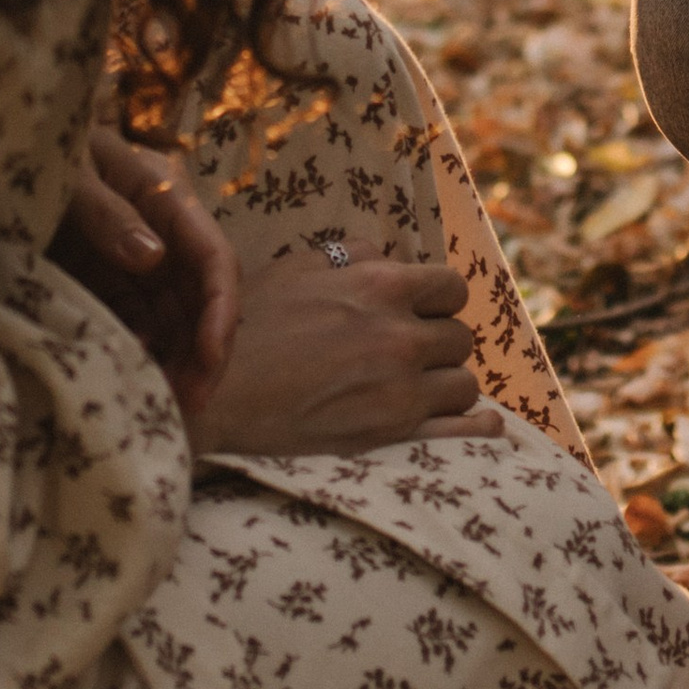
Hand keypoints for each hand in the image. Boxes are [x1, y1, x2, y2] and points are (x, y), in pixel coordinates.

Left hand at [55, 126, 240, 423]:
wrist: (0, 146)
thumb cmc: (39, 145)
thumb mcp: (71, 173)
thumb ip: (107, 213)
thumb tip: (152, 259)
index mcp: (164, 198)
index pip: (212, 258)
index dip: (220, 309)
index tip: (211, 356)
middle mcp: (159, 233)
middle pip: (199, 298)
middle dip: (204, 350)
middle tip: (191, 402)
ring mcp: (133, 258)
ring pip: (171, 317)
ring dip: (175, 359)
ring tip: (163, 403)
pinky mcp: (104, 278)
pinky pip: (133, 320)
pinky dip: (139, 350)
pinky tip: (129, 379)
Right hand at [189, 250, 505, 461]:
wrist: (212, 398)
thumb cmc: (246, 329)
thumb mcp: (292, 270)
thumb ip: (349, 256)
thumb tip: (386, 253)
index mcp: (379, 286)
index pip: (450, 287)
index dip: (437, 300)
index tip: (419, 313)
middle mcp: (399, 335)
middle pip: (460, 337)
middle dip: (438, 344)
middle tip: (411, 356)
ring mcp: (400, 388)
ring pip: (464, 383)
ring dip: (445, 385)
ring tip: (418, 390)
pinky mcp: (395, 434)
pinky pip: (467, 428)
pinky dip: (476, 427)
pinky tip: (475, 425)